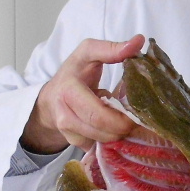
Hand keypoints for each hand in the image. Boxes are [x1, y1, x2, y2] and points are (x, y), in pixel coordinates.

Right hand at [21, 35, 145, 153]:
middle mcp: (65, 116)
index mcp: (69, 92)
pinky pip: (99, 149)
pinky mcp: (75, 144)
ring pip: (104, 143)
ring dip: (119, 134)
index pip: (99, 115)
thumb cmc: (73, 73)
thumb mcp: (87, 54)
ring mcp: (68, 133)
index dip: (121, 119)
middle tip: (136, 117)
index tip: (137, 113)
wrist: (51, 98)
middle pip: (105, 133)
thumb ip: (111, 48)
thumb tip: (138, 42)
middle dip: (125, 128)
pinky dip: (111, 140)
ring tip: (123, 118)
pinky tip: (113, 127)